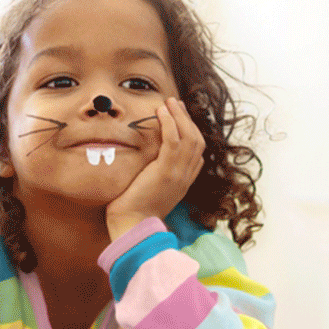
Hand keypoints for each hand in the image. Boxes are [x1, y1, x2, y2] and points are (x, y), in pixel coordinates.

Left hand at [106, 96, 205, 238]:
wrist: (132, 226)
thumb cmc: (133, 211)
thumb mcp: (149, 190)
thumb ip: (154, 174)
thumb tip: (144, 161)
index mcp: (184, 181)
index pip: (197, 152)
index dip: (190, 131)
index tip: (178, 117)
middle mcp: (186, 176)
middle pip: (196, 140)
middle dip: (187, 119)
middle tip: (175, 104)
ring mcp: (179, 174)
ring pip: (188, 137)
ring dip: (179, 116)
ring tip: (169, 102)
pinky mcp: (166, 171)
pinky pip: (174, 141)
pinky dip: (170, 123)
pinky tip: (162, 112)